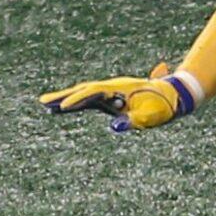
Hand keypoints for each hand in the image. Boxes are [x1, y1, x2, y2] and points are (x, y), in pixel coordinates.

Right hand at [38, 63, 195, 131]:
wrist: (173, 94)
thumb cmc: (162, 106)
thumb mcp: (149, 116)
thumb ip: (133, 121)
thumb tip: (115, 127)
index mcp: (117, 90)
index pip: (91, 94)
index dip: (76, 100)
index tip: (61, 107)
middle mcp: (110, 88)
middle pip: (82, 91)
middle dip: (62, 97)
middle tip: (42, 103)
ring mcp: (110, 91)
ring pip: (83, 94)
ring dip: (66, 99)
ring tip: (46, 105)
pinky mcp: (112, 98)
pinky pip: (90, 100)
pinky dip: (77, 103)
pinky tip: (66, 108)